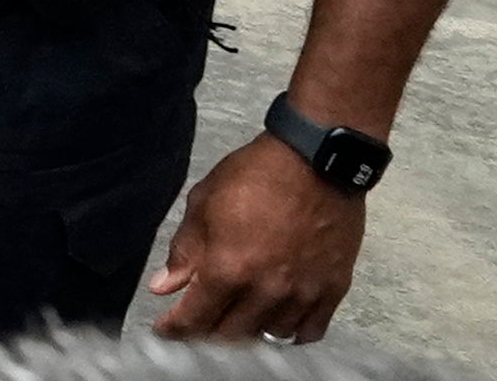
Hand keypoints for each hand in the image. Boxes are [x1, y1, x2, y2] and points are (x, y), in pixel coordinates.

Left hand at [149, 134, 365, 341]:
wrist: (317, 161)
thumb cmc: (255, 175)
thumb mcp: (204, 203)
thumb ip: (184, 251)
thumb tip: (164, 286)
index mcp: (228, 269)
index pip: (195, 318)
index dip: (175, 329)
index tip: (165, 330)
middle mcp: (266, 290)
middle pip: (230, 335)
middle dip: (206, 334)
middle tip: (197, 324)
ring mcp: (303, 294)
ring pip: (269, 336)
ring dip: (247, 333)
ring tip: (234, 321)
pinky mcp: (332, 290)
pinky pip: (310, 331)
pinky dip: (290, 333)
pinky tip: (276, 323)